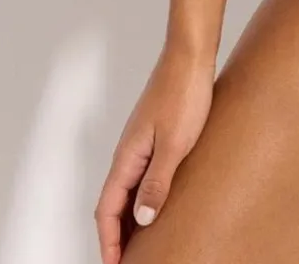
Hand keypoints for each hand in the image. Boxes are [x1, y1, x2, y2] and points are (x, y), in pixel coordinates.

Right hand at [93, 41, 216, 262]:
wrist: (190, 56)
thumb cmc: (184, 94)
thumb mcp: (175, 144)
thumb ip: (158, 181)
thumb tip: (142, 218)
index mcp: (127, 157)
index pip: (107, 210)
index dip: (109, 242)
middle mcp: (128, 153)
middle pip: (113, 204)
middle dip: (116, 237)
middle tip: (126, 262)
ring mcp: (140, 144)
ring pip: (127, 191)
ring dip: (129, 219)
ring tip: (143, 244)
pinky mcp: (155, 136)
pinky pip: (141, 176)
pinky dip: (143, 197)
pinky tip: (159, 204)